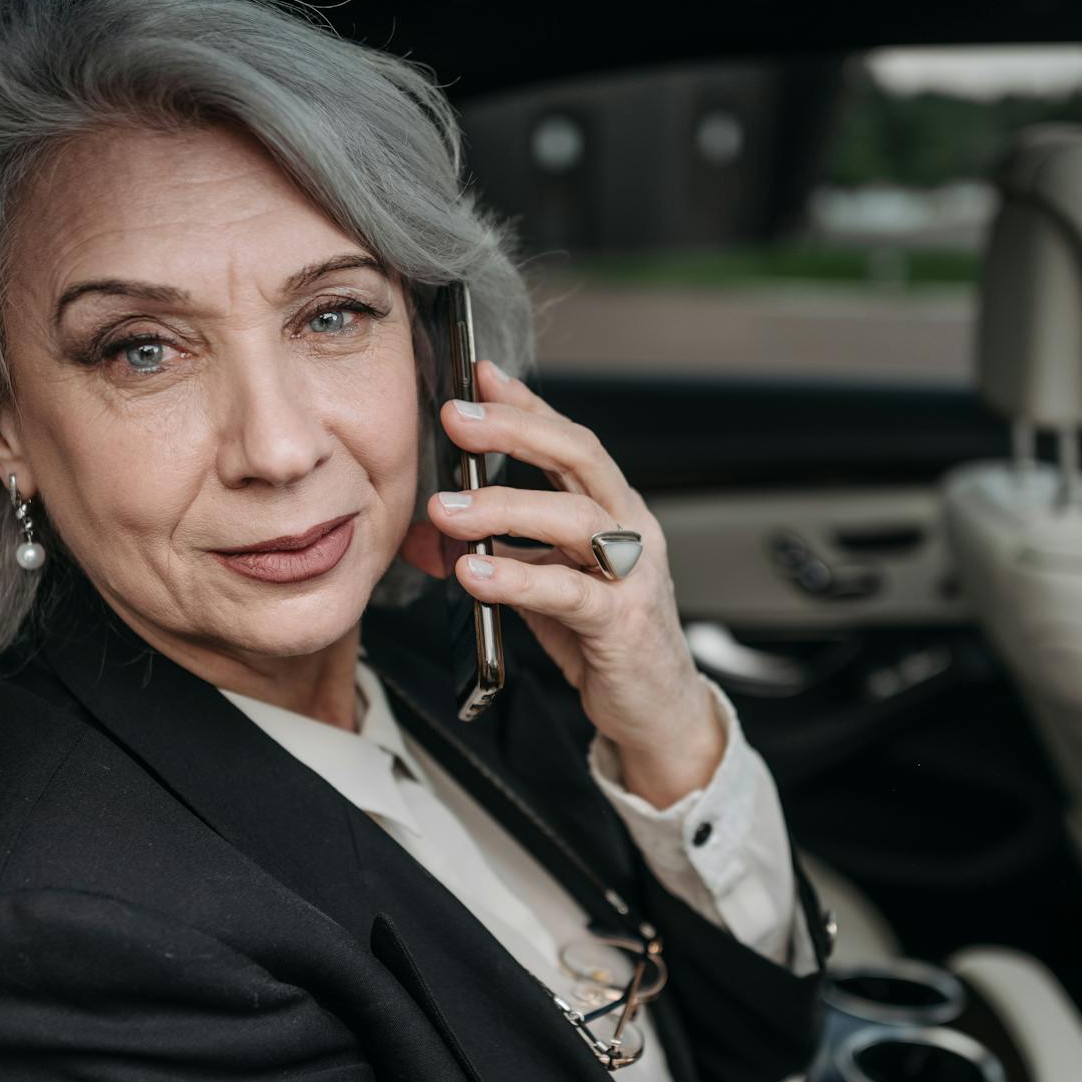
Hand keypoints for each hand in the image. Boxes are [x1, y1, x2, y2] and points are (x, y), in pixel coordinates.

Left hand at [398, 360, 722, 807]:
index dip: (526, 403)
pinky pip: (569, 592)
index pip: (568, 440)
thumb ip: (500, 548)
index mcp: (611, 509)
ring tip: (445, 510)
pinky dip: (519, 578)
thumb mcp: (542, 582)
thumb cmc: (601, 638)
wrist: (654, 707)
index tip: (479, 374)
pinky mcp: (623, 623)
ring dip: (504, 506)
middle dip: (513, 430)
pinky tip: (476, 572)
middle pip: (577, 457)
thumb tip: (427, 528)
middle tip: (453, 419)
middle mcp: (630, 528)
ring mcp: (633, 574)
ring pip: (573, 518)